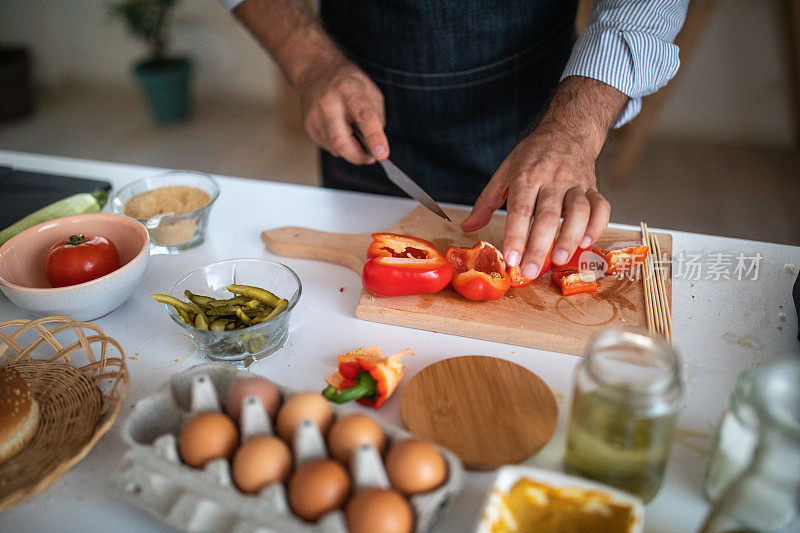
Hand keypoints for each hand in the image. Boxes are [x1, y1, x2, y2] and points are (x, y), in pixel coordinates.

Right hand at [298, 59, 388, 164]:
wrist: (316, 72)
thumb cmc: (347, 83)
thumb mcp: (370, 91)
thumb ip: (377, 117)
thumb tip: (377, 145)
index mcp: (349, 89)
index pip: (363, 116)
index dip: (374, 137)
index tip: (382, 153)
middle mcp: (328, 102)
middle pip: (341, 141)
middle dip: (358, 156)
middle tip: (370, 157)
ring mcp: (315, 115)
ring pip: (335, 148)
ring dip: (351, 150)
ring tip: (354, 135)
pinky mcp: (309, 126)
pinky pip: (329, 147)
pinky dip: (340, 146)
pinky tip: (342, 131)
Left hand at [461, 121, 610, 278]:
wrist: (567, 132)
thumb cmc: (533, 157)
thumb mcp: (504, 173)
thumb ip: (486, 202)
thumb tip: (467, 227)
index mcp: (526, 176)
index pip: (520, 209)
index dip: (515, 235)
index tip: (511, 259)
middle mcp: (552, 179)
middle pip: (548, 215)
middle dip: (539, 246)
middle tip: (531, 271)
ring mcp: (576, 183)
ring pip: (578, 211)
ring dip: (571, 237)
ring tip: (560, 260)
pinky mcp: (594, 188)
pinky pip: (601, 207)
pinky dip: (597, 226)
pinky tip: (587, 243)